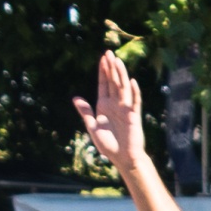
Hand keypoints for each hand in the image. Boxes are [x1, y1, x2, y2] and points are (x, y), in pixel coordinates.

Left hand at [80, 43, 153, 180]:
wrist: (122, 158)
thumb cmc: (108, 144)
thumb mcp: (93, 127)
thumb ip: (86, 112)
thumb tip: (76, 98)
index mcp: (104, 105)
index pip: (104, 84)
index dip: (103, 71)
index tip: (103, 58)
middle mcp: (115, 104)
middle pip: (113, 82)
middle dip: (111, 68)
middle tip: (109, 52)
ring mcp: (125, 109)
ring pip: (123, 88)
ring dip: (121, 75)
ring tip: (118, 61)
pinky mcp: (133, 116)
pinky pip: (134, 102)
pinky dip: (134, 92)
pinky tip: (132, 82)